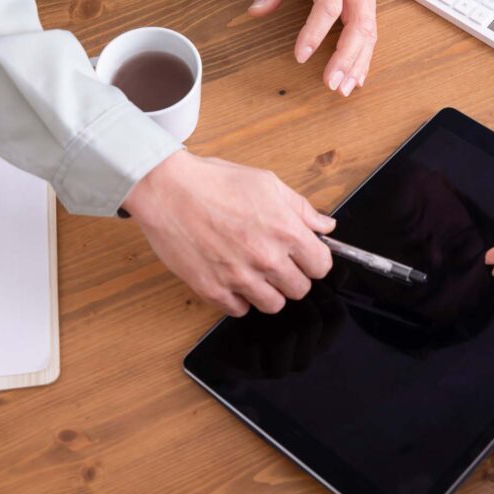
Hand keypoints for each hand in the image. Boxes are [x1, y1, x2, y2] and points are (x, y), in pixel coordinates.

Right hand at [122, 150, 334, 315]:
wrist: (167, 190)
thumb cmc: (214, 182)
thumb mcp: (267, 183)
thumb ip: (301, 208)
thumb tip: (325, 226)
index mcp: (285, 231)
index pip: (322, 267)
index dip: (315, 261)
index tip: (305, 257)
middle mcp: (266, 259)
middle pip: (300, 290)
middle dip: (292, 276)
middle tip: (277, 261)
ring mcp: (239, 278)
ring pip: (273, 305)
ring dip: (268, 291)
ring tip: (254, 271)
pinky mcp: (213, 290)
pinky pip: (239, 310)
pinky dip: (239, 299)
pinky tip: (232, 278)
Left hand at [248, 0, 377, 96]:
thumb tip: (257, 11)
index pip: (328, 6)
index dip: (315, 33)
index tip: (301, 56)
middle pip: (359, 24)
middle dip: (346, 58)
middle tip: (331, 83)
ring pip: (370, 32)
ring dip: (358, 64)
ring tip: (344, 88)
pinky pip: (372, 30)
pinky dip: (365, 56)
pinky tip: (357, 76)